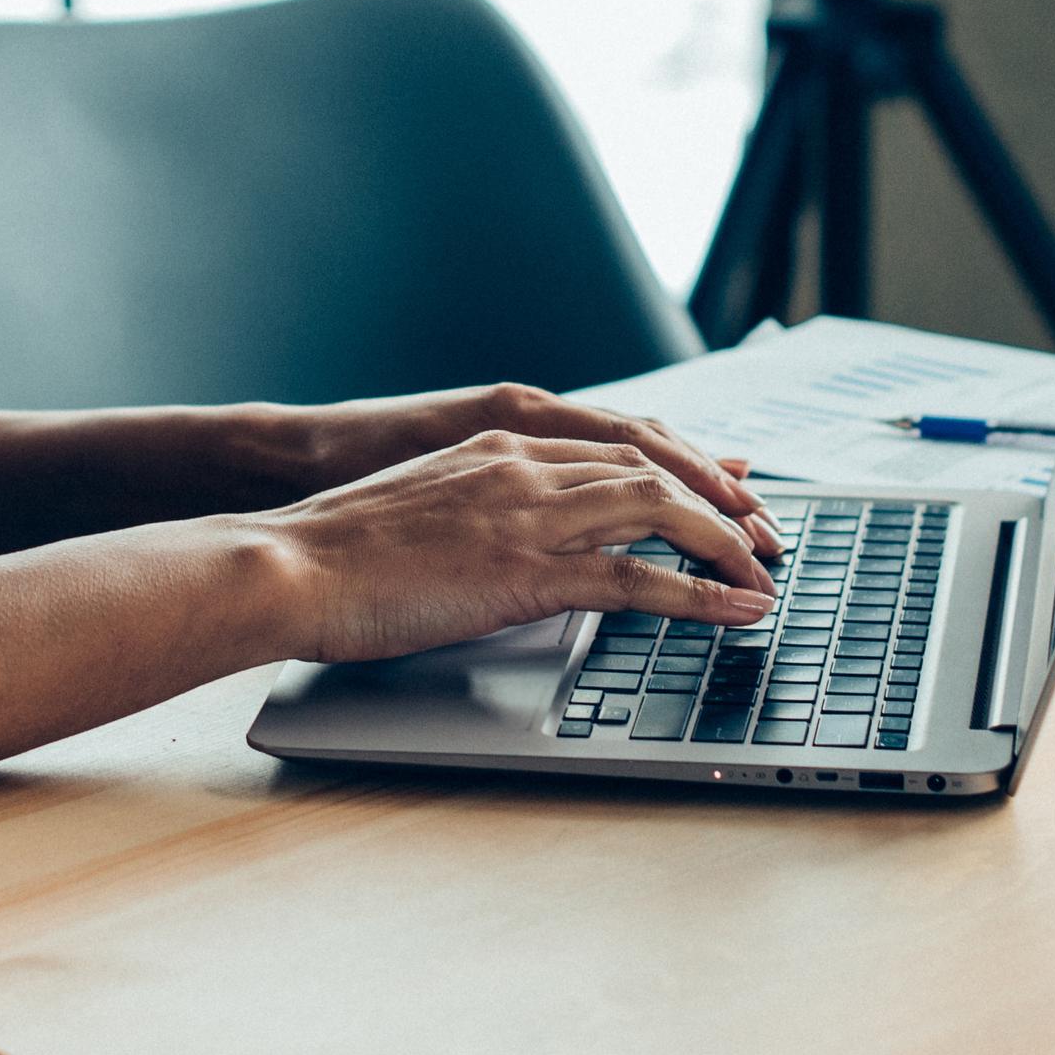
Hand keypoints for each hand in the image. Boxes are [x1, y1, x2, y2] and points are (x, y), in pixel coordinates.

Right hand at [255, 428, 779, 665]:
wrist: (288, 563)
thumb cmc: (334, 551)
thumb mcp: (417, 508)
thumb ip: (471, 507)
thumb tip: (498, 539)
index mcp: (496, 449)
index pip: (615, 444)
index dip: (681, 468)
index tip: (723, 491)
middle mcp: (522, 468)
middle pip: (654, 467)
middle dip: (719, 501)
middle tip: (764, 535)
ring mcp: (527, 516)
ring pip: (661, 510)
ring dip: (725, 543)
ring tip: (766, 573)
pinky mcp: (526, 572)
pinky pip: (638, 579)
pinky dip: (700, 595)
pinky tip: (737, 610)